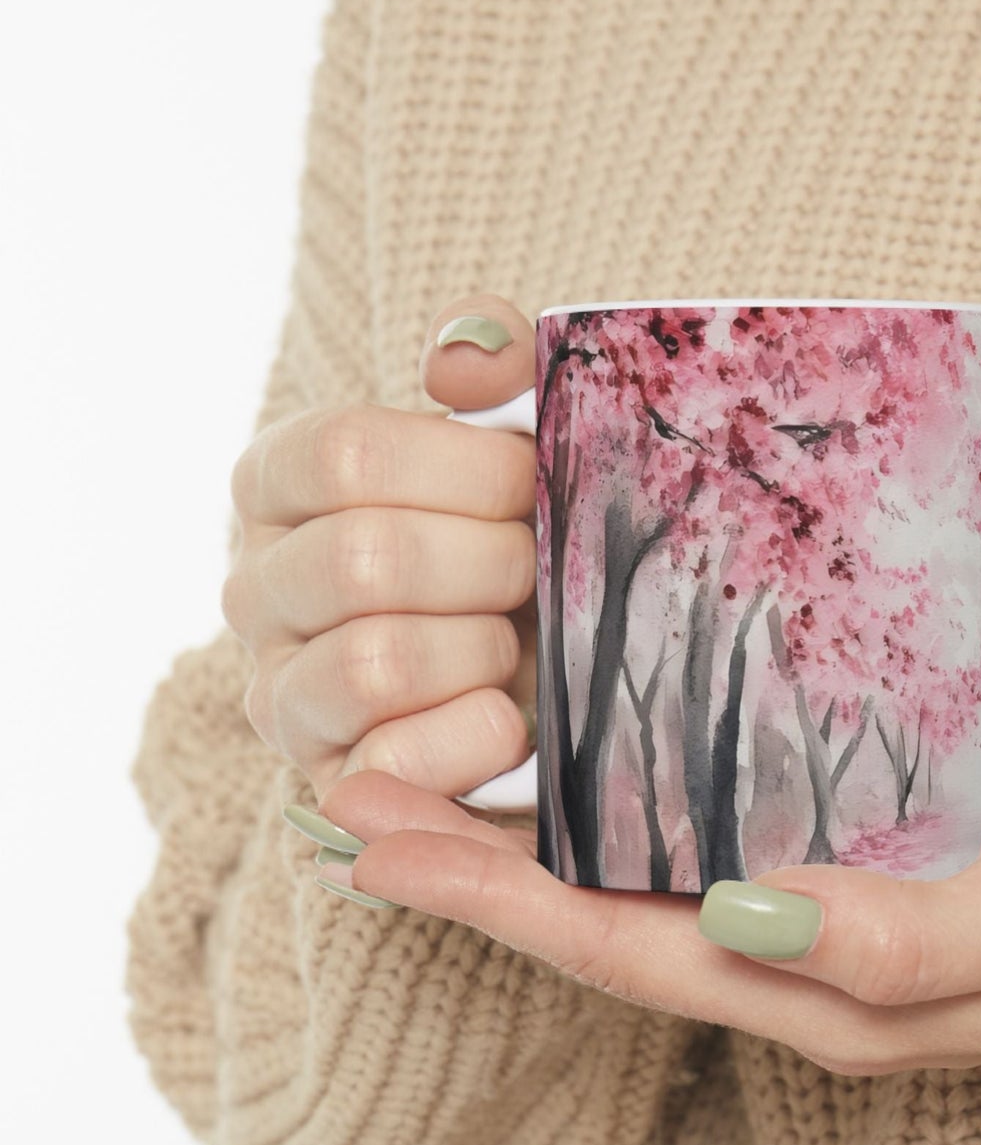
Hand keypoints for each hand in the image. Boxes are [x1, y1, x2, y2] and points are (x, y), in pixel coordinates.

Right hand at [223, 294, 539, 800]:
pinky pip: (394, 761)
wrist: (560, 668)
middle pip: (365, 560)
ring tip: (515, 644)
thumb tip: (459, 362)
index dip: (468, 470)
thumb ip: (495, 367)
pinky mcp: (330, 782)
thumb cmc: (527, 538)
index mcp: (281, 484)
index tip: (533, 483)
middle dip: (491, 565)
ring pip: (374, 662)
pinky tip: (511, 717)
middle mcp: (256, 587)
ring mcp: (282, 693)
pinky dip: (478, 735)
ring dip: (483, 650)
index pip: (345, 454)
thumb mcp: (519, 439)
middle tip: (539, 570)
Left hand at [309, 766, 980, 1073]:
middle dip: (468, 870)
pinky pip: (691, 850)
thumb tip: (749, 915)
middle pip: (596, 923)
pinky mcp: (835, 865)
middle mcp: (790, 963)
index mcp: (820, 991)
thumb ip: (899, 935)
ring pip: (631, 890)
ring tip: (420, 780)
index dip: (492, 902)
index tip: (377, 843)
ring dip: (520, 843)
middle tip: (350, 798)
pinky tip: (571, 769)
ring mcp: (807, 919)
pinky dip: (608, 815)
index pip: (620, 950)